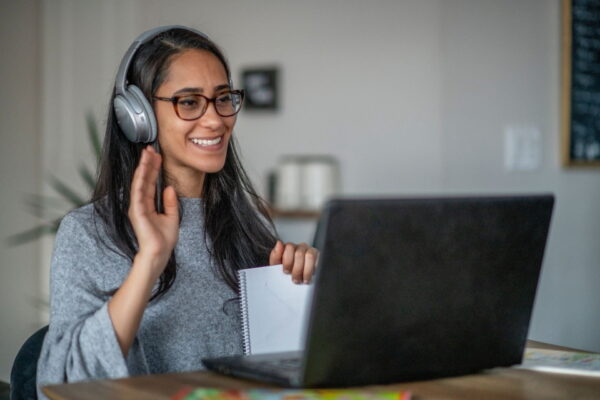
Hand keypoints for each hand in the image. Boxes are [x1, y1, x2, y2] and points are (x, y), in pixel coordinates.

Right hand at [128, 146, 179, 275]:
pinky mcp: (136, 211)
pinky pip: (138, 191)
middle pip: (143, 179)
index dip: (153, 169)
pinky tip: (143, 168)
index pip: (150, 182)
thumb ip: (170, 202)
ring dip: (143, 167)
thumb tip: (169, 187)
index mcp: (148, 205)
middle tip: (151, 148)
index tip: (157, 155)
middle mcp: (140, 204)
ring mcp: (137, 207)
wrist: (159, 253)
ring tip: (147, 153)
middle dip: (147, 163)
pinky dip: (140, 179)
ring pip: (139, 182)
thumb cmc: (163, 240)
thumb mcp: (172, 217)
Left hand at [269, 240, 318, 283]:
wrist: (293, 282)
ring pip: (310, 256)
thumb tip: (279, 243)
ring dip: (306, 270)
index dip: (288, 261)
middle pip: (299, 253)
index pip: (290, 247)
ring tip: (303, 280)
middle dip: (296, 269)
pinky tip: (310, 277)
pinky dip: (314, 270)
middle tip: (295, 279)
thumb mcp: (276, 265)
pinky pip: (319, 261)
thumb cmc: (286, 272)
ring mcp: (311, 251)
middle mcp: (301, 247)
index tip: (286, 272)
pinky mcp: (319, 258)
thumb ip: (275, 254)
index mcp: (290, 247)